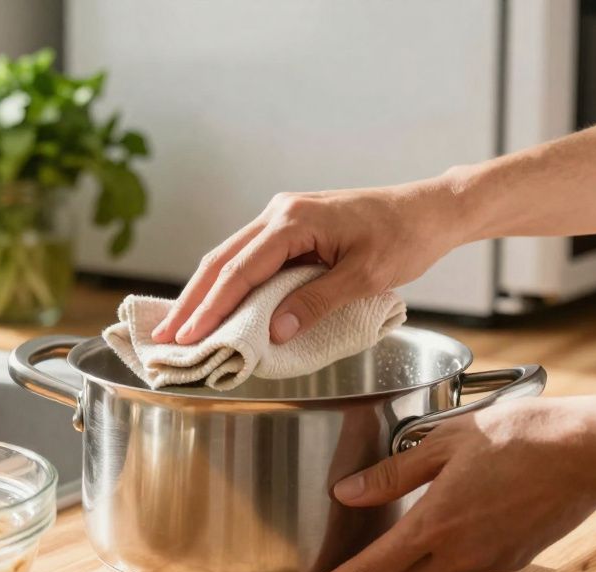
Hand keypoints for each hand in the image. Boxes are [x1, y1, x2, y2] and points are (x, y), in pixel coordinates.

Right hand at [151, 178, 467, 345]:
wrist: (429, 210)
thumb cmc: (404, 239)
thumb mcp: (364, 277)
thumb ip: (316, 303)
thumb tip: (274, 332)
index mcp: (294, 220)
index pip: (240, 270)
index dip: (211, 307)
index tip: (189, 336)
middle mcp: (280, 212)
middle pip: (221, 261)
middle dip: (191, 301)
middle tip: (166, 337)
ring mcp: (283, 217)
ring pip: (229, 258)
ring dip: (204, 293)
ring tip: (180, 327)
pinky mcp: (290, 227)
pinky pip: (248, 257)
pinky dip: (227, 284)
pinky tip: (214, 305)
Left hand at [298, 398, 595, 571]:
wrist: (588, 453)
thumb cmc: (521, 437)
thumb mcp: (445, 441)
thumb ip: (393, 473)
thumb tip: (348, 492)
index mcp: (436, 524)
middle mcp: (461, 554)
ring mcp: (489, 562)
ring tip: (384, 556)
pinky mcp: (511, 559)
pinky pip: (462, 571)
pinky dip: (437, 564)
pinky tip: (437, 537)